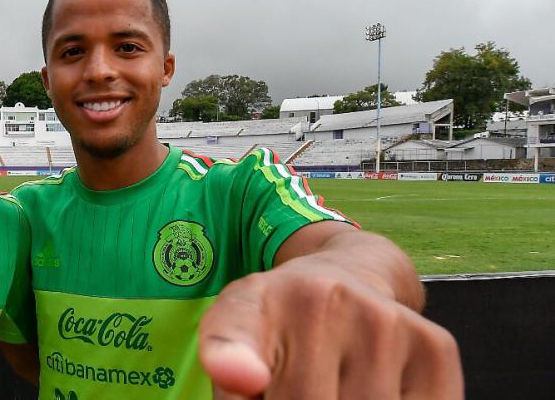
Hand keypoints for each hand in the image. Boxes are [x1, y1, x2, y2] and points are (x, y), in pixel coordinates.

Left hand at [197, 259, 461, 398]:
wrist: (347, 275)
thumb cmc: (280, 318)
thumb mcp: (234, 323)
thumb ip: (225, 351)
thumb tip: (244, 379)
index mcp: (270, 299)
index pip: (256, 358)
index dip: (240, 369)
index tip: (248, 381)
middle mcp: (331, 301)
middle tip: (292, 388)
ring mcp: (388, 324)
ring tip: (328, 387)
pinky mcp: (436, 349)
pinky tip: (369, 390)